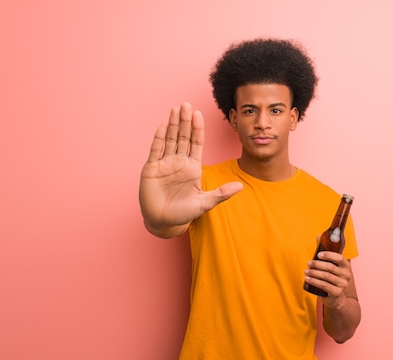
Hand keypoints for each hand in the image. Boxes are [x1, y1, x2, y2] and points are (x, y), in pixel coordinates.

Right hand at [139, 103, 242, 236]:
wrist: (163, 222)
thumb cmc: (184, 213)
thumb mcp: (205, 203)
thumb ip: (221, 194)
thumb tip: (241, 186)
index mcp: (192, 167)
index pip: (196, 143)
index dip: (197, 129)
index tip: (199, 114)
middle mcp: (179, 162)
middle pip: (182, 137)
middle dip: (184, 121)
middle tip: (186, 104)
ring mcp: (165, 164)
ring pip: (169, 139)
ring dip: (172, 124)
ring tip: (175, 109)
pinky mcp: (151, 169)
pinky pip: (156, 150)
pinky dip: (158, 138)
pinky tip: (162, 126)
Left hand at [304, 251, 357, 307]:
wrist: (335, 297)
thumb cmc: (331, 278)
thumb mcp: (330, 265)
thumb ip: (325, 252)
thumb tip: (318, 236)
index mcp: (346, 266)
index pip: (339, 258)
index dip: (329, 255)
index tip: (318, 254)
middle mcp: (346, 275)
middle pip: (330, 267)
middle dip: (317, 264)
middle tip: (308, 263)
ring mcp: (342, 284)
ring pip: (326, 276)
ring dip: (314, 272)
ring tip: (306, 271)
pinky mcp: (337, 292)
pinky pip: (324, 285)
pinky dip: (314, 281)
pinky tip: (308, 278)